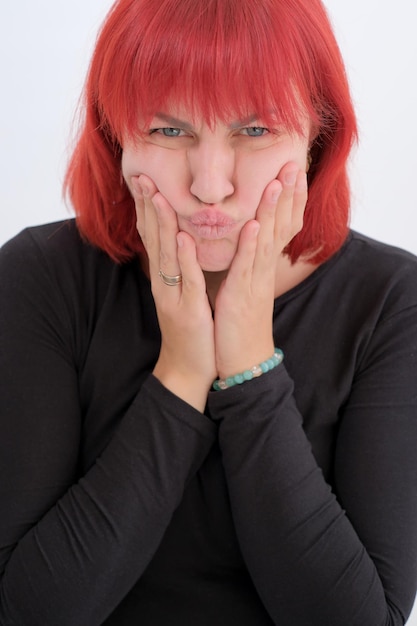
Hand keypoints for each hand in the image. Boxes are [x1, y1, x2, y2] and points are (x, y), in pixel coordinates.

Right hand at [131, 175, 215, 410]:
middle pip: (152, 238)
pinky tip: (182, 237)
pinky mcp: (189, 310)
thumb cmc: (190, 329)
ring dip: (161, 223)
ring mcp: (173, 295)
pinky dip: (185, 257)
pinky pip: (187, 280)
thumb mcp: (182, 294)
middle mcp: (163, 282)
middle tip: (140, 175)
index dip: (146, 207)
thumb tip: (181, 241)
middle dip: (147, 206)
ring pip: (165, 254)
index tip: (143, 178)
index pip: (152, 235)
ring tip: (157, 195)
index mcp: (164, 276)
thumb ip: (180, 268)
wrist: (188, 369)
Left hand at [213, 162, 307, 377]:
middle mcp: (265, 270)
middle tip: (294, 164)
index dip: (290, 199)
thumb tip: (251, 238)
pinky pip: (247, 268)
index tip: (294, 171)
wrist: (243, 360)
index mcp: (264, 266)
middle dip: (288, 195)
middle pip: (281, 226)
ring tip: (277, 182)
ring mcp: (255, 283)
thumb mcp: (248, 286)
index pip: (282, 226)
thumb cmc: (242, 323)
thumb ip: (251, 261)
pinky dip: (252, 246)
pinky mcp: (241, 297)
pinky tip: (255, 225)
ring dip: (273, 211)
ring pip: (267, 241)